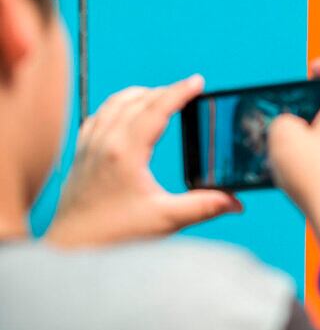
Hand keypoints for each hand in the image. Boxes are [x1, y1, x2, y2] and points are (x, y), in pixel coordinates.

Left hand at [45, 76, 241, 247]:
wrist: (73, 248)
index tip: (198, 81)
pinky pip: (97, 116)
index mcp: (125, 152)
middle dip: (164, 91)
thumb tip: (236, 202)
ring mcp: (88, 146)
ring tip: (160, 96)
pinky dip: (116, 106)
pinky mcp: (80, 155)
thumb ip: (204, 206)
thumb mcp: (166, 220)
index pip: (156, 109)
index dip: (179, 92)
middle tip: (188, 90)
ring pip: (114, 103)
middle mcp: (103, 142)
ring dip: (140, 94)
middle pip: (136, 100)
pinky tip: (125, 113)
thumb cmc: (115, 235)